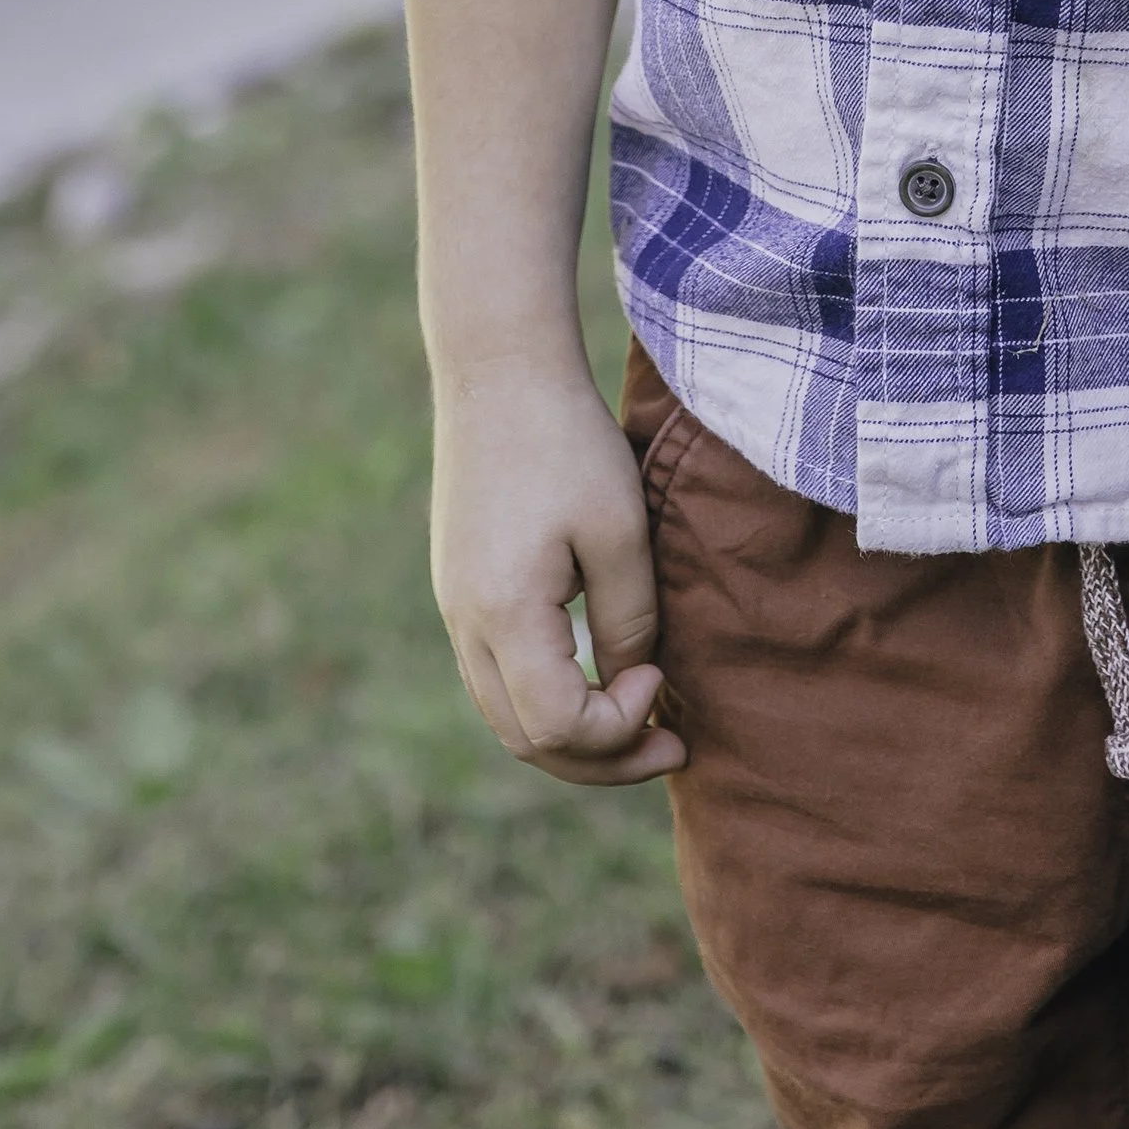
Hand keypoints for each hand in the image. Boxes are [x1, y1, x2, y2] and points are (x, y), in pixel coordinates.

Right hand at [431, 363, 685, 786]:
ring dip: (574, 733)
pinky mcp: (460, 588)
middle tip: (673, 746)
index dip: (619, 729)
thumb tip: (635, 685)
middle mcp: (465, 626)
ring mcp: (455, 609)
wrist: (498, 371)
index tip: (663, 679)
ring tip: (642, 720)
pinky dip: (548, 696)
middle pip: (526, 740)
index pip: (556, 728)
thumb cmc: (567, 442)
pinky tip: (598, 676)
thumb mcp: (620, 531)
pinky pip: (498, 675)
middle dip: (602, 757)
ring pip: (506, 715)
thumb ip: (630, 621)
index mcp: (503, 616)